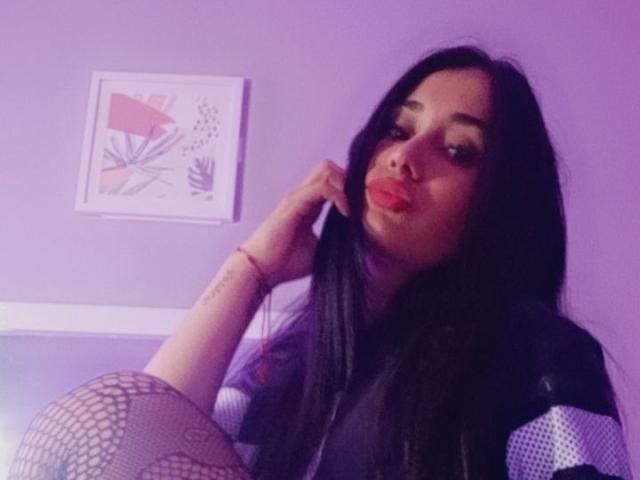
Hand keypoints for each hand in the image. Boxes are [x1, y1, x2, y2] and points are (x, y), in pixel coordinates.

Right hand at [240, 160, 349, 286]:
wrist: (261, 271)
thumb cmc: (285, 263)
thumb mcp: (320, 250)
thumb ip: (337, 242)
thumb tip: (361, 247)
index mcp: (308, 204)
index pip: (331, 180)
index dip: (350, 187)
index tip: (364, 205)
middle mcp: (302, 196)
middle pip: (328, 167)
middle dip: (348, 179)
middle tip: (359, 202)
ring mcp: (297, 197)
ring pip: (325, 170)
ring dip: (344, 184)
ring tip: (353, 206)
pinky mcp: (294, 204)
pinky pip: (321, 187)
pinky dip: (338, 195)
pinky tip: (346, 212)